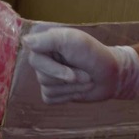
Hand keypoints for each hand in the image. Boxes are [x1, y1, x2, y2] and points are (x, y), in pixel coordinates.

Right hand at [22, 28, 138, 103]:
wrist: (114, 76)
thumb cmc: (95, 55)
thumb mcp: (74, 41)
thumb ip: (49, 39)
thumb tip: (24, 41)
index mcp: (46, 46)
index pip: (35, 60)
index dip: (54, 70)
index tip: (72, 73)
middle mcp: (44, 61)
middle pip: (42, 78)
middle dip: (68, 79)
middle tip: (85, 73)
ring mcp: (48, 78)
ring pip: (48, 89)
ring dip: (72, 88)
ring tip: (85, 80)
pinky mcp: (53, 93)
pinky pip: (50, 99)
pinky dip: (67, 96)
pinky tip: (78, 89)